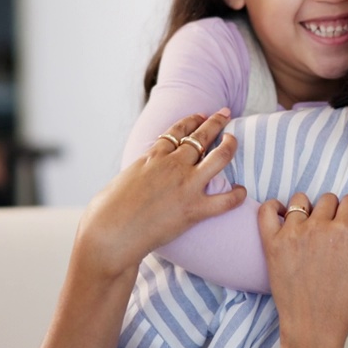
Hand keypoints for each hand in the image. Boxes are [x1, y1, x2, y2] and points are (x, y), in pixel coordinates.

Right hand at [75, 109, 246, 279]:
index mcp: (152, 157)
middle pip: (201, 136)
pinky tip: (241, 192)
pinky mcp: (193, 210)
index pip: (177, 131)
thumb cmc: (105, 212)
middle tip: (225, 113)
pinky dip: (237, 195)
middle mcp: (172, 165)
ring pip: (219, 157)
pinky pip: (225, 200)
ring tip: (234, 141)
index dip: (191, 120)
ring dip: (230, 146)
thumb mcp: (122, 180)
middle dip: (216, 122)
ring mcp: (185, 185)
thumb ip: (138, 172)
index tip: (200, 115)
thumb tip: (139, 174)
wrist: (109, 234)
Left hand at [259, 193, 347, 347]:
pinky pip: (267, 211)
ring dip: (306, 210)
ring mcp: (292, 235)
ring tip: (311, 229)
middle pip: (327, 199)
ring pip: (299, 201)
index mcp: (344, 233)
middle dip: (332, 212)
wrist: (313, 329)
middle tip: (332, 233)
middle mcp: (318, 228)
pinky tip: (283, 220)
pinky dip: (273, 209)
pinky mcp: (271, 244)